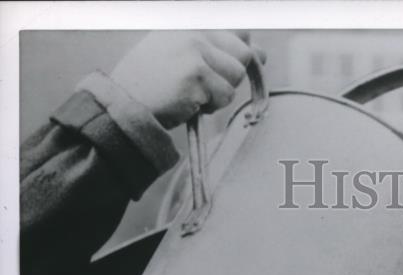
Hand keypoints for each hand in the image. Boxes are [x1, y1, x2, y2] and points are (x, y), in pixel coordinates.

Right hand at [110, 30, 261, 128]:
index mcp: (191, 23)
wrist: (125, 104)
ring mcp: (195, 50)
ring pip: (236, 75)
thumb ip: (217, 48)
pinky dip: (211, 106)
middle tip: (205, 85)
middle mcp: (194, 30)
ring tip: (194, 93)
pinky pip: (225, 95)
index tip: (229, 67)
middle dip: (231, 76)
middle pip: (243, 53)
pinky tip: (188, 102)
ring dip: (221, 93)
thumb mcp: (181, 53)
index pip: (239, 30)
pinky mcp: (196, 73)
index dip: (241, 52)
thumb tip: (260, 51)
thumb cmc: (153, 83)